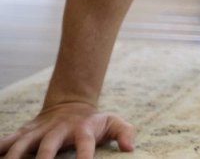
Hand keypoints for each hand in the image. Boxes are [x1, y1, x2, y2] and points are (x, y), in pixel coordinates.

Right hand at [0, 101, 135, 158]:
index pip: (85, 143)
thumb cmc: (94, 122)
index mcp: (82, 129)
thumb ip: (125, 132)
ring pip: (23, 143)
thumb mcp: (113, 122)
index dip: (85, 155)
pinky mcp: (25, 133)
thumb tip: (129, 148)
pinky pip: (7, 140)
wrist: (70, 105)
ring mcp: (39, 131)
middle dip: (44, 158)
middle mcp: (58, 130)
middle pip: (49, 145)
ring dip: (14, 155)